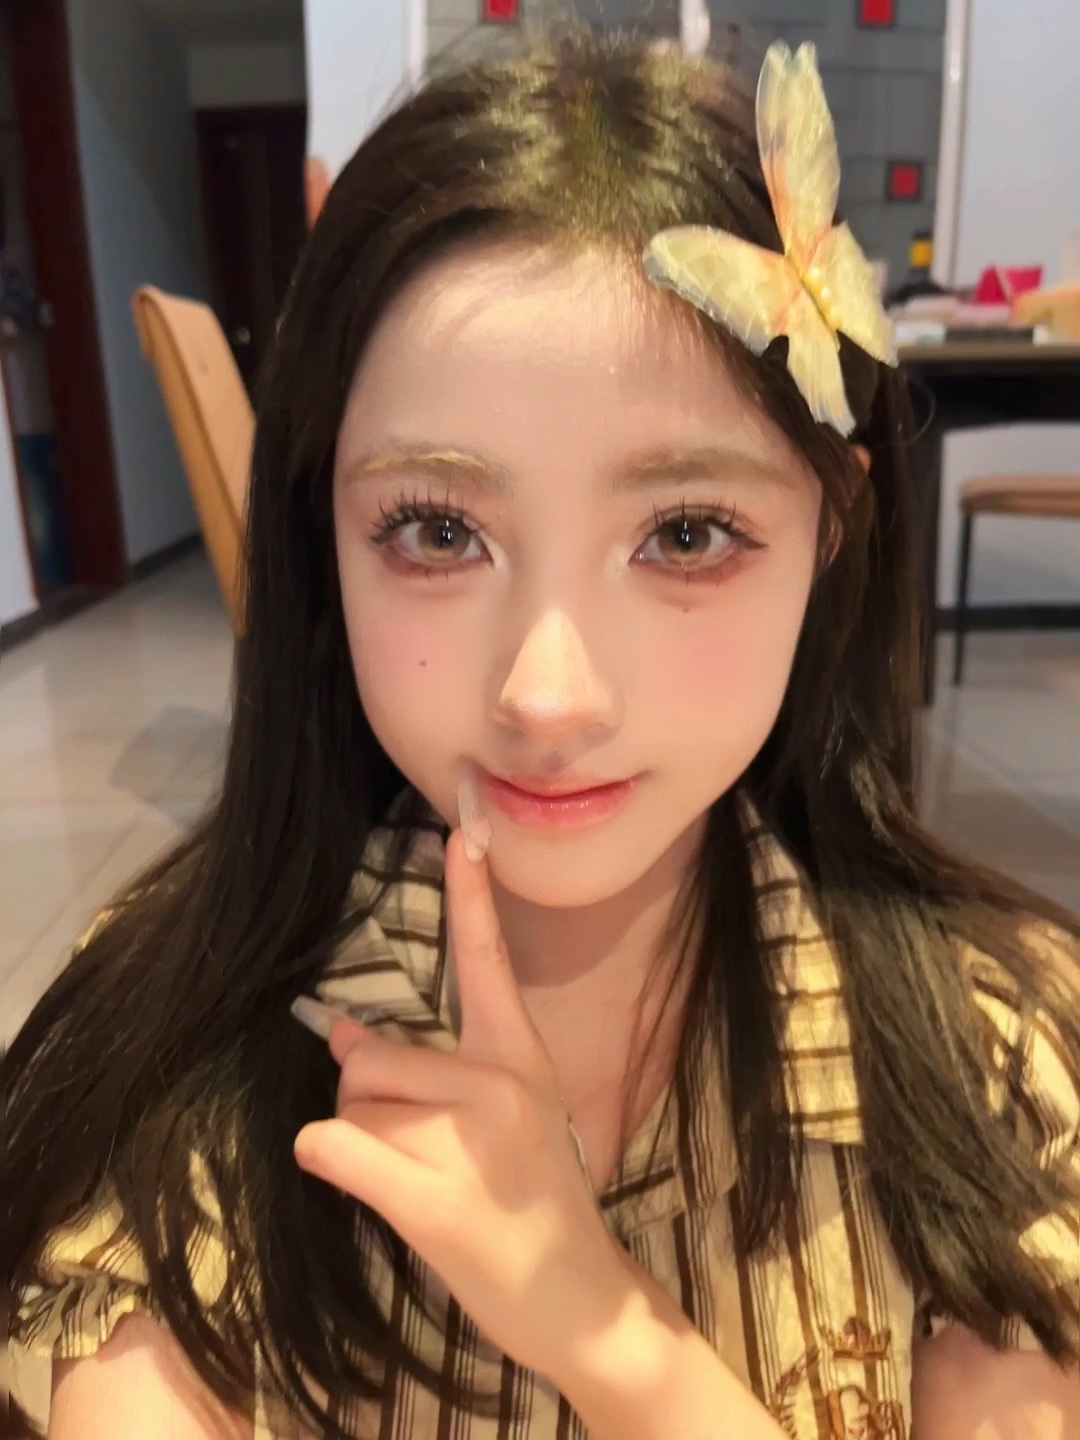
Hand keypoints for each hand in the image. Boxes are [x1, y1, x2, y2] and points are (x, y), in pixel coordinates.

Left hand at [293, 830, 634, 1381]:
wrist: (579, 1296)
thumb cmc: (535, 1201)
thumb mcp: (505, 1118)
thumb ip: (433, 1070)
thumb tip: (344, 1032)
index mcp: (519, 1055)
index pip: (486, 960)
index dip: (471, 896)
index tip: (462, 833)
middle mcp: (497, 1082)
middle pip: (371, 1057)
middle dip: (370, 1103)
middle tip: (423, 1155)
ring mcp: (469, 1139)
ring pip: (352, 1105)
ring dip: (363, 1145)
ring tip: (422, 1184)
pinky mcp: (434, 1198)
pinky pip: (336, 1147)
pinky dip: (326, 1159)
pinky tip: (351, 1180)